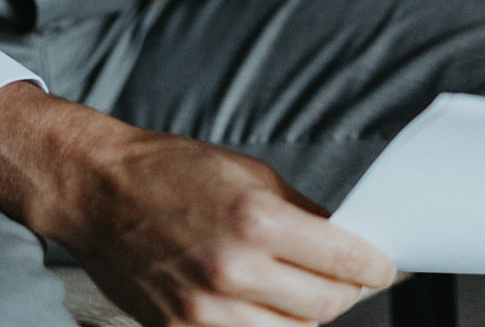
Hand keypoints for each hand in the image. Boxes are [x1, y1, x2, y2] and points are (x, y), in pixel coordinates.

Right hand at [0, 83, 393, 325]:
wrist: (101, 192)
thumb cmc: (170, 171)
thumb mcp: (247, 172)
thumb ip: (298, 210)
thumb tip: (343, 238)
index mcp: (255, 221)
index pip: (342, 260)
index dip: (373, 266)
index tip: (382, 264)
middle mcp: (235, 271)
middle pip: (325, 306)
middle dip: (347, 291)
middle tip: (351, 276)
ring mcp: (208, 312)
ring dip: (309, 314)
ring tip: (305, 288)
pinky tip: (267, 304)